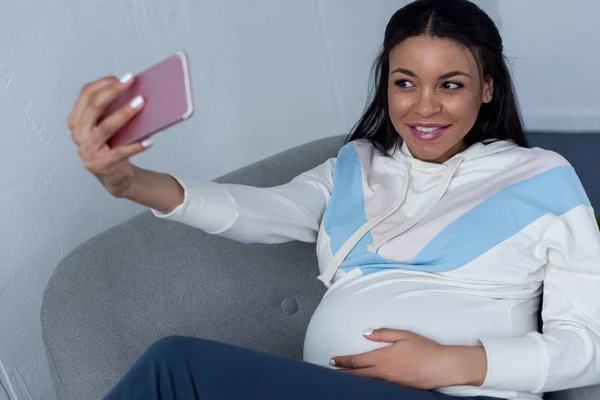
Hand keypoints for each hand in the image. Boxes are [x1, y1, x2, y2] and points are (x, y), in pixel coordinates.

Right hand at [68, 73, 151, 196]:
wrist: (115, 175)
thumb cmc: (113, 145)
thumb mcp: (109, 125)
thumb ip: (113, 109)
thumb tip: (135, 89)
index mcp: (77, 120)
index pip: (86, 95)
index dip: (104, 84)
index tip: (124, 78)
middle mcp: (78, 135)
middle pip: (93, 108)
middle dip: (113, 92)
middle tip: (131, 83)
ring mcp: (87, 151)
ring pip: (105, 128)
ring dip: (124, 114)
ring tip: (141, 103)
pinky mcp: (100, 165)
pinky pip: (119, 153)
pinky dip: (135, 146)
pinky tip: (149, 140)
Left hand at [331, 329, 486, 389]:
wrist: (443, 367)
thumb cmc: (425, 348)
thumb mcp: (403, 335)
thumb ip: (383, 333)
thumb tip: (365, 333)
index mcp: (382, 358)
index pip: (357, 361)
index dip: (343, 361)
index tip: (332, 360)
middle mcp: (383, 373)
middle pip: (357, 376)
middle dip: (343, 374)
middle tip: (330, 373)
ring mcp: (390, 383)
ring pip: (366, 383)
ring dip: (354, 380)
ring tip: (343, 379)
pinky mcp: (398, 389)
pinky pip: (378, 387)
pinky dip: (368, 385)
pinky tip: (365, 385)